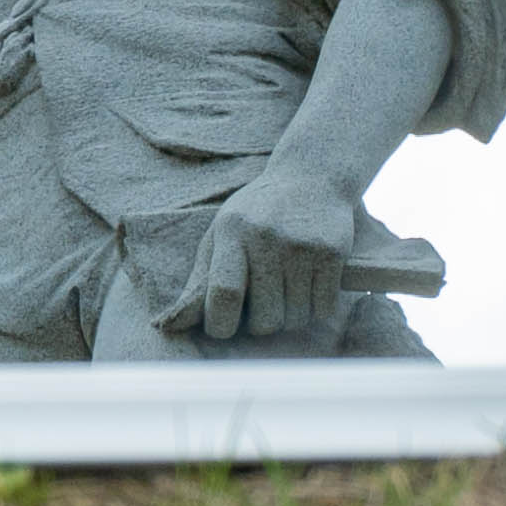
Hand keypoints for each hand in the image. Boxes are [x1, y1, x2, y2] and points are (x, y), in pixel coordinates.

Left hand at [183, 171, 353, 340]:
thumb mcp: (222, 233)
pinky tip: (309, 289)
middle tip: (262, 309)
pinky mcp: (332, 252)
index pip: (225, 294)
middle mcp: (266, 237)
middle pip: (265, 317)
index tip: (223, 328)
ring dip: (290, 318)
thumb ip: (201, 278)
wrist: (311, 177)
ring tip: (286, 296)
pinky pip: (323, 308)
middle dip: (261, 325)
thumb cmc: (257, 215)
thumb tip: (174, 324)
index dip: (221, 325)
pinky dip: (316, 310)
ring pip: (295, 318)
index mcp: (232, 232)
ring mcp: (302, 245)